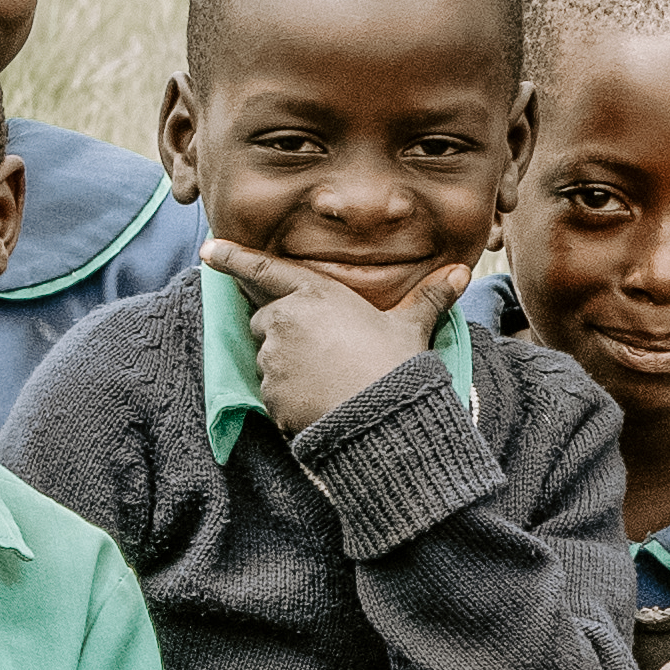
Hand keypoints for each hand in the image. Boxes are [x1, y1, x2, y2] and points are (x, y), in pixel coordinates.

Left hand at [210, 238, 467, 439]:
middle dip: (284, 331)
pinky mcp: (270, 393)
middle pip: (266, 319)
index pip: (264, 270)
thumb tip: (460, 274)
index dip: (233, 257)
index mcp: (315, 294)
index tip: (208, 249)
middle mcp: (285, 320)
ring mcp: (273, 358)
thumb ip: (429, 299)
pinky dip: (290, 396)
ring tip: (329, 379)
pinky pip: (273, 391)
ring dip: (288, 365)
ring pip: (268, 357)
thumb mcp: (412, 328)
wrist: (384, 421)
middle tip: (325, 351)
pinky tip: (321, 401)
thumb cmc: (397, 365)